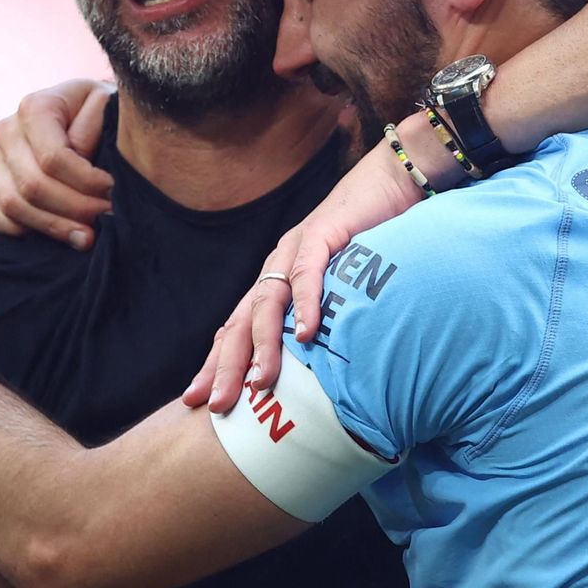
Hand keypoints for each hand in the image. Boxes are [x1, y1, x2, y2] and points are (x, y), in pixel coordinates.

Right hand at [0, 79, 114, 249]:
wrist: (89, 116)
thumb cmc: (102, 112)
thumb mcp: (107, 106)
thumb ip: (93, 126)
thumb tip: (79, 156)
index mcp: (35, 108)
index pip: (53, 159)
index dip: (85, 182)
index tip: (113, 192)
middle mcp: (8, 130)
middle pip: (33, 185)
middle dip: (74, 209)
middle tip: (107, 218)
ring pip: (14, 204)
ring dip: (54, 226)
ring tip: (88, 234)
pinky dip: (21, 229)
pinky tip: (55, 233)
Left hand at [183, 132, 428, 411]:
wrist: (389, 182)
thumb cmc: (369, 239)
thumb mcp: (342, 287)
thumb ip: (326, 319)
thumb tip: (322, 372)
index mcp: (276, 281)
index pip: (237, 327)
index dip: (217, 363)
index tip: (199, 401)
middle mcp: (277, 266)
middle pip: (241, 321)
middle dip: (226, 365)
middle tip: (217, 406)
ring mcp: (296, 248)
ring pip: (268, 302)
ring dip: (263, 344)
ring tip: (261, 381)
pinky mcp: (323, 233)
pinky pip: (308, 272)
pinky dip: (306, 304)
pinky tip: (306, 334)